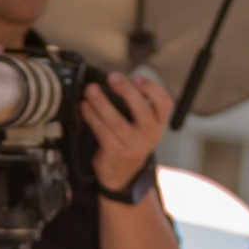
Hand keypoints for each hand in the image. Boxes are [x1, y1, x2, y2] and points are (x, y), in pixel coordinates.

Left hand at [82, 71, 172, 192]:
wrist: (123, 170)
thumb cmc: (131, 137)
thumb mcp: (143, 122)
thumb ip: (136, 102)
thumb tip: (114, 80)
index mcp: (158, 122)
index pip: (164, 102)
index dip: (152, 89)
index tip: (137, 78)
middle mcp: (150, 134)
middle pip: (141, 110)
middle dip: (126, 91)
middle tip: (112, 77)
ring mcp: (134, 146)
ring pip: (117, 121)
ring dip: (101, 103)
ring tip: (90, 90)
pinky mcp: (117, 153)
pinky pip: (102, 132)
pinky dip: (92, 117)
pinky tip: (85, 107)